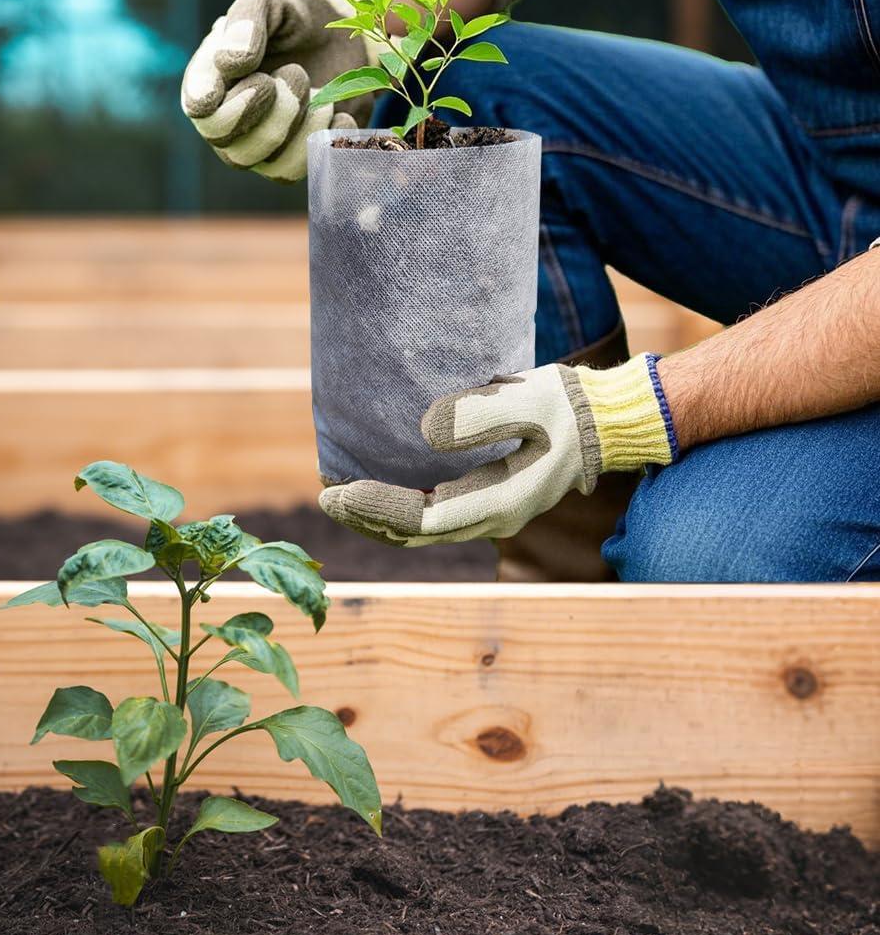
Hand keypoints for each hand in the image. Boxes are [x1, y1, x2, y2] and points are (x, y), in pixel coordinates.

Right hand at [181, 0, 374, 182]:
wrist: (334, 34)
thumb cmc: (290, 17)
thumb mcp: (269, 3)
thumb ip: (245, 22)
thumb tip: (230, 63)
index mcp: (210, 85)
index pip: (203, 114)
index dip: (231, 106)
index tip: (262, 78)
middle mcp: (228, 125)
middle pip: (236, 150)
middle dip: (277, 112)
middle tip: (296, 72)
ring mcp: (260, 147)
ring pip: (272, 166)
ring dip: (304, 126)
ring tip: (320, 91)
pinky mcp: (294, 157)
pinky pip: (306, 168)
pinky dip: (327, 138)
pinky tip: (336, 110)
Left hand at [319, 355, 676, 545]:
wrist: (608, 421)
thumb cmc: (571, 406)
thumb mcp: (529, 400)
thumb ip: (479, 415)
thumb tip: (425, 431)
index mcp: (499, 502)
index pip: (422, 519)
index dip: (377, 509)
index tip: (341, 492)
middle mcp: (490, 518)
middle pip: (412, 534)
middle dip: (365, 519)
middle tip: (325, 498)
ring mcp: (488, 514)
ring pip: (419, 532)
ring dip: (376, 520)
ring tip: (337, 500)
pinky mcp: (485, 501)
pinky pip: (430, 518)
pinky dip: (396, 513)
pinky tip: (372, 497)